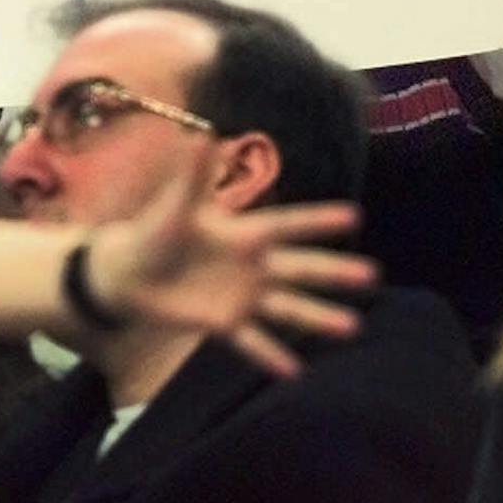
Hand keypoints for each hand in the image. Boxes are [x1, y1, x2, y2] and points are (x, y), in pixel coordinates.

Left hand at [85, 153, 372, 377]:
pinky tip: (296, 371)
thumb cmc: (155, 231)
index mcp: (244, 233)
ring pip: (288, 308)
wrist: (130, 273)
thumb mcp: (176, 203)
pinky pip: (253, 342)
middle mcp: (253, 266)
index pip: (288, 225)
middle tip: (372, 275)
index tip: (354, 215)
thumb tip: (202, 131)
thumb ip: (192, 174)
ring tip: (353, 326)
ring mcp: (243, 296)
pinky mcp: (225, 323)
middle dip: (334, 272)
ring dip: (318, 317)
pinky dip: (272, 356)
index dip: (317, 221)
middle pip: (300, 268)